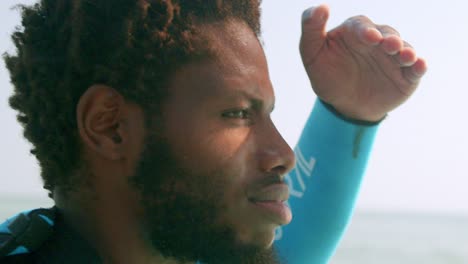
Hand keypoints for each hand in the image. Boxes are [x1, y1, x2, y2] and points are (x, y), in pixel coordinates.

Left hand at [300, 5, 426, 121]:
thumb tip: (320, 6)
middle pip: (387, 34)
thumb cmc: (327, 75)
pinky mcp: (406, 76)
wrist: (343, 106)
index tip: (368, 37)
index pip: (361, 25)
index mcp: (355, 32)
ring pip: (404, 49)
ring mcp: (394, 58)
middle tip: (389, 46)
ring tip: (406, 56)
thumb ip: (311, 30)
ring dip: (406, 51)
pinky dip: (419, 66)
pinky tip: (420, 66)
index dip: (365, 30)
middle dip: (389, 39)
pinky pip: (415, 69)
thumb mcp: (312, 54)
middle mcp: (378, 41)